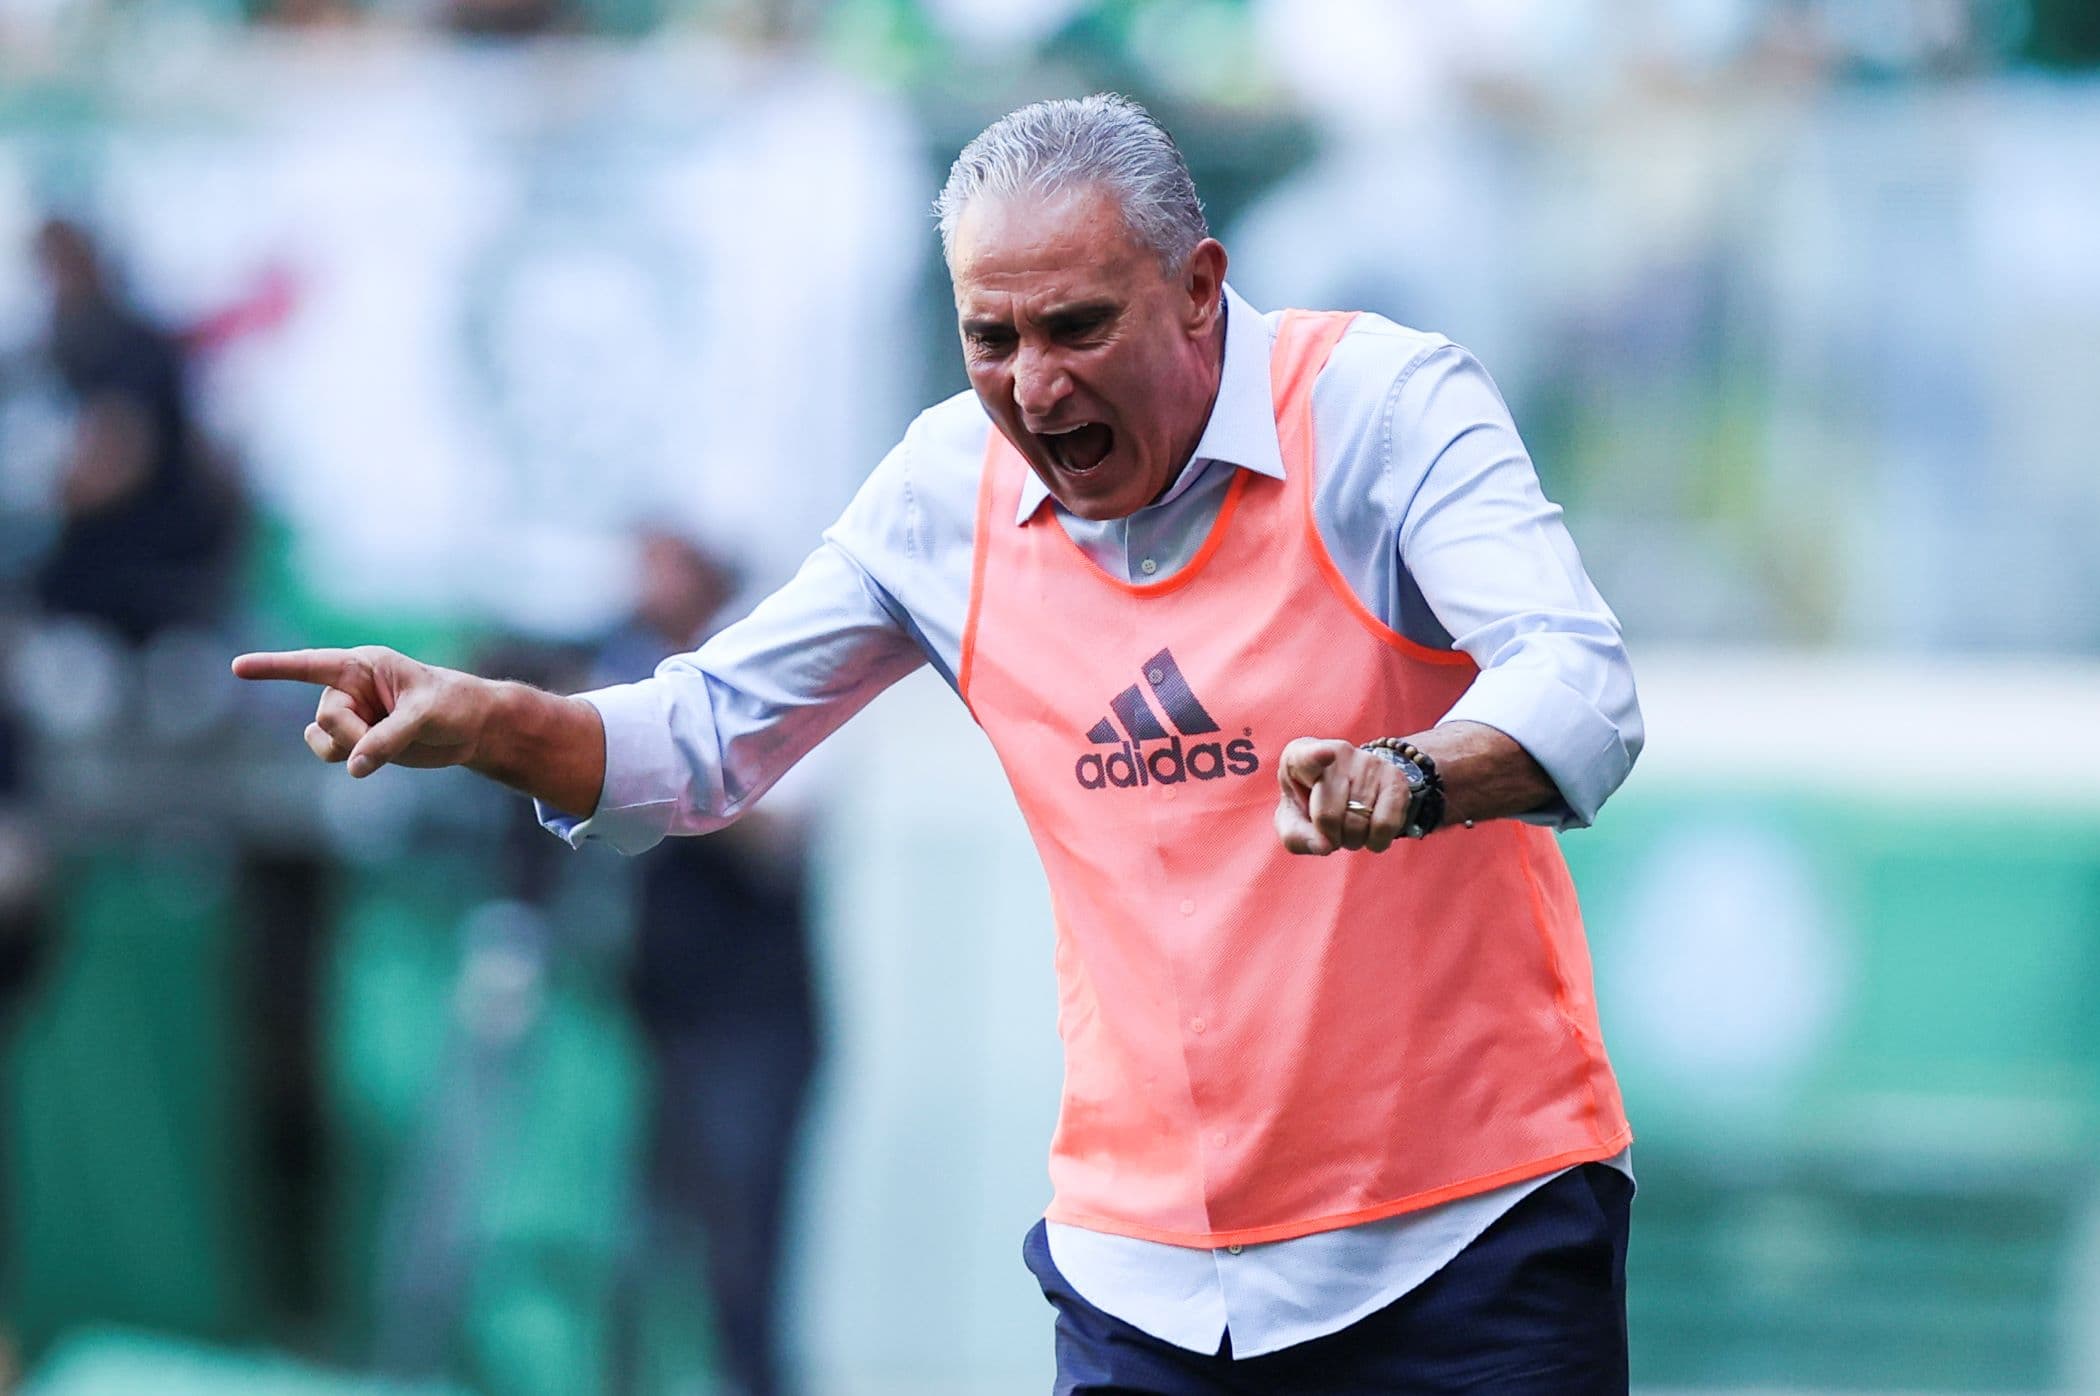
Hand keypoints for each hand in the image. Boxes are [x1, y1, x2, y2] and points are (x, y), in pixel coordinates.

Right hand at [232, 645, 492, 778]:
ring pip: (323, 741)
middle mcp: (349, 687)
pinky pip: (331, 754)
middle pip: (325, 719)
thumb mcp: (426, 716)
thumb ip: (388, 739)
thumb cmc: (453, 704)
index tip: (237, 668)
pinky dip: (351, 760)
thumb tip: (353, 768)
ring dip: (351, 749)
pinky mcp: (356, 738)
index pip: (310, 665)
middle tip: (396, 733)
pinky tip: (376, 754)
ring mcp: (351, 714)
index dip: (274, 668)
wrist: (472, 727)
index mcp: (362, 665)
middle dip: (355, 735)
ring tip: (392, 739)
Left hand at [1273, 737, 1410, 855]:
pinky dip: (1376, 841)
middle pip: (1329, 815)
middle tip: (1330, 829)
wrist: (1346, 792)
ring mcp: (1369, 762)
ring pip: (1358, 823)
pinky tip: (1370, 831)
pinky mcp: (1395, 778)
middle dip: (1329, 836)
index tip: (1326, 754)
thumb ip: (1297, 837)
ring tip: (1349, 826)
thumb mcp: (1292, 822)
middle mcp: (1337, 752)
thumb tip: (1325, 845)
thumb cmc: (1310, 806)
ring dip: (1352, 839)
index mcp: (1299, 757)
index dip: (1317, 756)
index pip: (1308, 757)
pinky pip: (1386, 824)